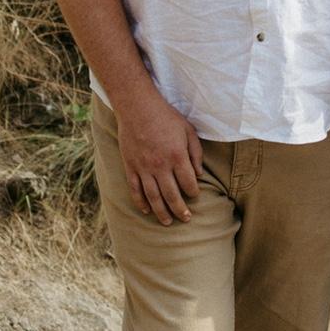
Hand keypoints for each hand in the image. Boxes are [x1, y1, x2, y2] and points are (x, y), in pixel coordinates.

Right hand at [115, 91, 204, 225]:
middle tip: (186, 219)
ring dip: (162, 212)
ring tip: (168, 222)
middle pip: (172, 195)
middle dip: (180, 209)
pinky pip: (136, 190)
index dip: (193, 192)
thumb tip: (199, 173)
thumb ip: (195, 152)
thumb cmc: (166, 117)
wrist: (137, 108)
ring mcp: (144, 168)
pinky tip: (147, 210)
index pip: (188, 182)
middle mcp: (160, 166)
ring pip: (154, 197)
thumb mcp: (188, 130)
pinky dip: (141, 202)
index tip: (195, 196)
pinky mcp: (131, 167)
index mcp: (177, 156)